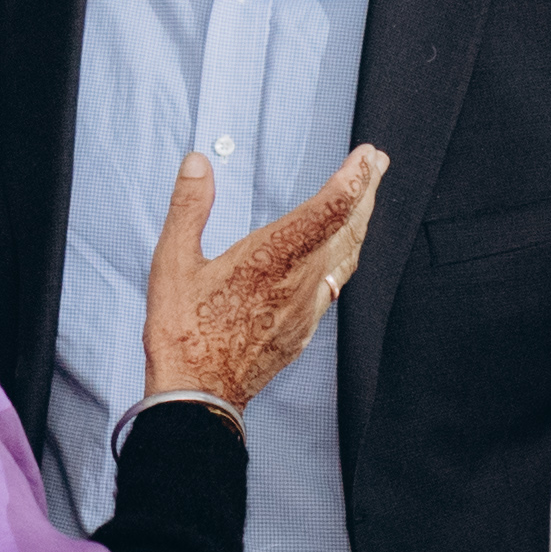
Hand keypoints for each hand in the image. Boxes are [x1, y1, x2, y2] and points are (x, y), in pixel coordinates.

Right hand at [142, 146, 388, 407]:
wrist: (198, 396)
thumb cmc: (183, 334)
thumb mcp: (173, 263)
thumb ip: (189, 208)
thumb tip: (198, 164)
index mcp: (270, 258)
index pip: (328, 209)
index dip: (352, 178)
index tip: (367, 155)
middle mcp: (299, 282)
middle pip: (348, 228)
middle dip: (367, 191)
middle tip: (377, 163)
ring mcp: (306, 308)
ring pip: (347, 256)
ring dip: (361, 221)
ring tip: (367, 198)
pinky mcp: (303, 328)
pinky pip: (336, 284)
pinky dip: (346, 256)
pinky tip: (341, 254)